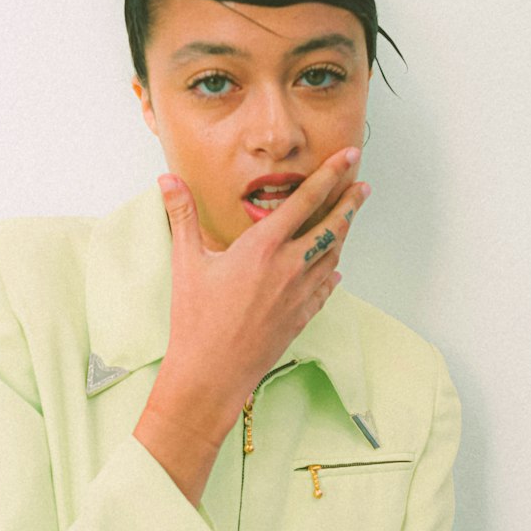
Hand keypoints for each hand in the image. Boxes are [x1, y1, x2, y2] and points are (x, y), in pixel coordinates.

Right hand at [157, 145, 370, 415]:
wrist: (212, 373)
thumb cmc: (196, 320)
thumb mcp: (186, 262)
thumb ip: (182, 215)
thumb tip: (168, 179)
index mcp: (263, 247)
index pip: (306, 200)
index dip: (330, 175)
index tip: (348, 157)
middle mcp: (289, 267)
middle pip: (332, 226)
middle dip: (350, 203)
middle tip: (362, 185)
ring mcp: (300, 294)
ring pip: (332, 256)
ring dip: (343, 234)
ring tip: (349, 218)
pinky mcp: (301, 317)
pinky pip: (326, 288)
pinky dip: (332, 273)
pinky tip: (334, 269)